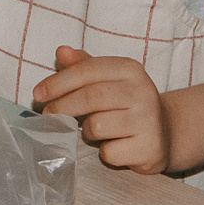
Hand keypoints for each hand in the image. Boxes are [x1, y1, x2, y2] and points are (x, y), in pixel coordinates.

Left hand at [34, 46, 173, 173]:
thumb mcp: (108, 79)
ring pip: (97, 126)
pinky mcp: (149, 148)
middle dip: (62, 107)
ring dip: (86, 132)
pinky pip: (109, 152)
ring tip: (93, 131)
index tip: (38, 94)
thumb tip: (61, 52)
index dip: (58, 82)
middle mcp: (143, 91)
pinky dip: (104, 152)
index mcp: (130, 69)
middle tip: (47, 115)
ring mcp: (149, 121)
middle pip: (90, 97)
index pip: (87, 71)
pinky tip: (112, 147)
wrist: (166, 133)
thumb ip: (82, 66)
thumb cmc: (126, 103)